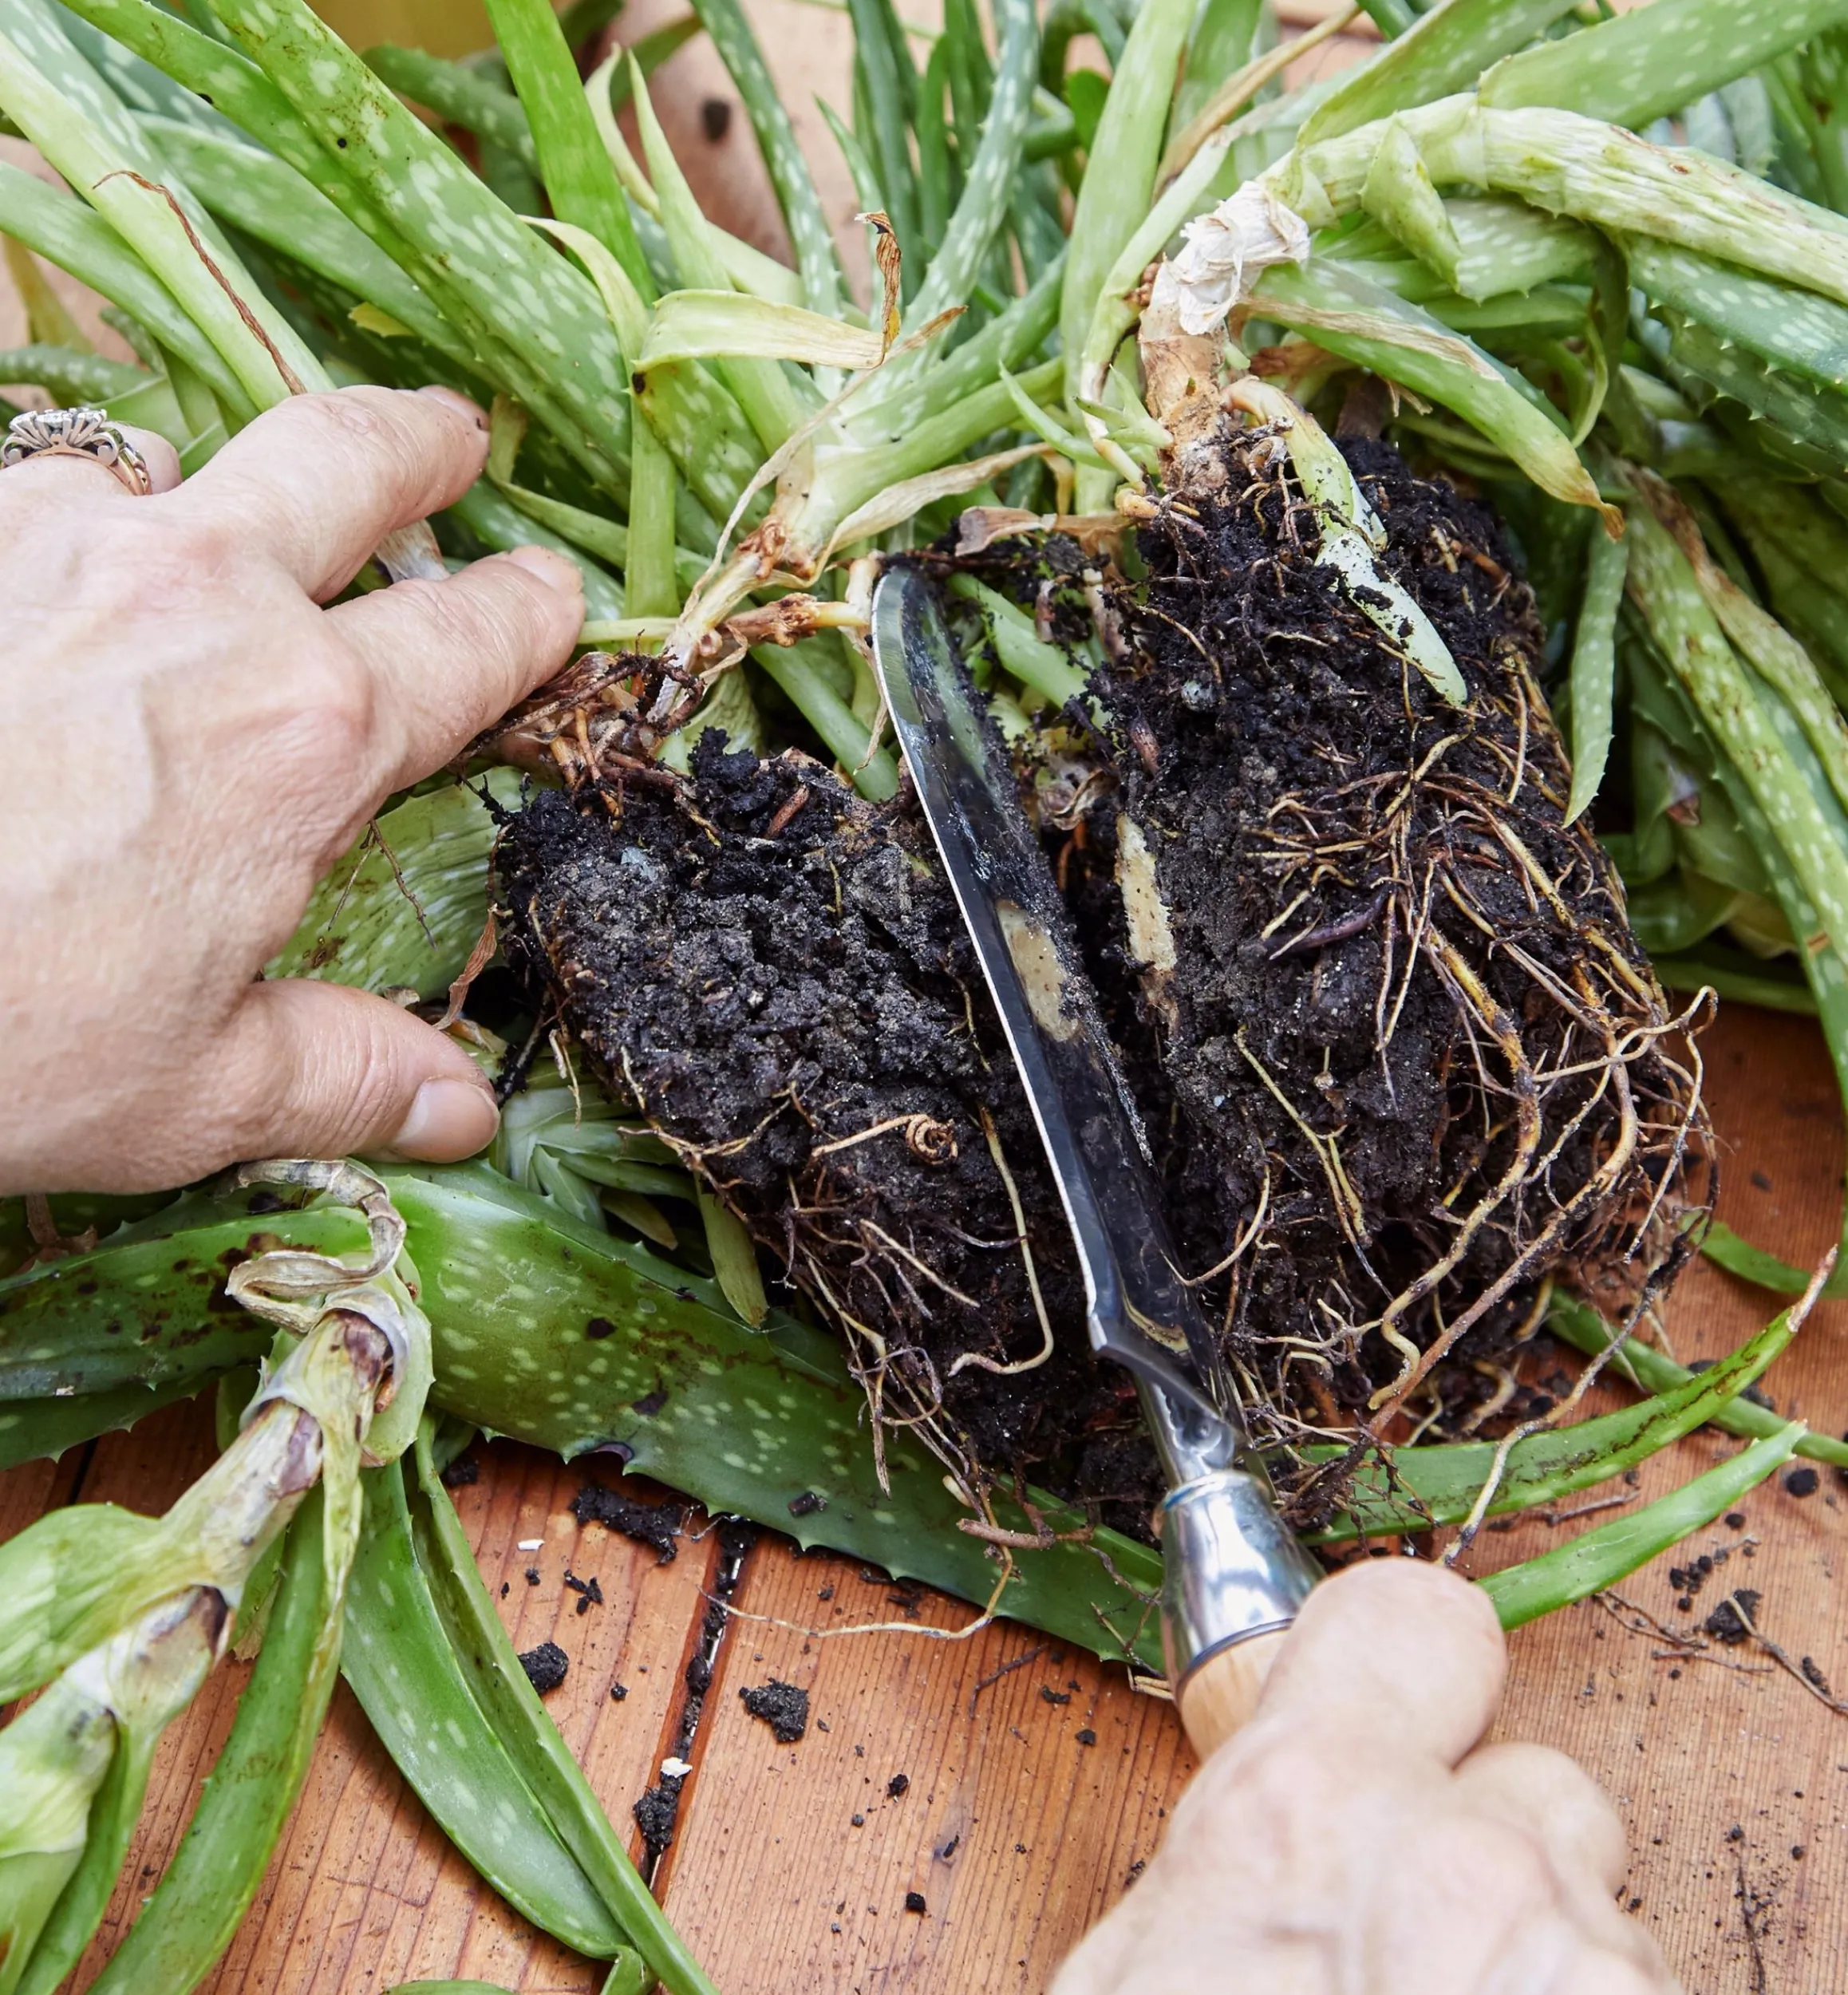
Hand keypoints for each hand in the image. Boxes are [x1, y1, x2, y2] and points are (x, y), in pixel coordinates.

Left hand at [0, 386, 583, 1193]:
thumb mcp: (189, 1090)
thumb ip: (344, 1073)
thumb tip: (465, 1108)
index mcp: (307, 732)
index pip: (469, 642)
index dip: (529, 617)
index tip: (556, 600)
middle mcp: (201, 598)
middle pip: (345, 459)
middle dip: (416, 441)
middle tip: (449, 435)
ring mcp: (57, 540)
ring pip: (170, 465)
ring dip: (208, 495)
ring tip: (203, 541)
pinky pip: (30, 493)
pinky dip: (65, 528)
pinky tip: (44, 597)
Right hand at [1054, 1560, 1678, 1994]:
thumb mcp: (1130, 1974)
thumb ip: (1209, 1859)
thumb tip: (1247, 1821)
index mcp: (1302, 1806)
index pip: (1411, 1614)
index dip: (1404, 1656)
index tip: (1396, 1695)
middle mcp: (1463, 1860)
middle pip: (1529, 1780)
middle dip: (1485, 1848)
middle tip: (1414, 1940)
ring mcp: (1579, 1959)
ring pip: (1590, 1907)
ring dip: (1539, 1957)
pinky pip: (1636, 1988)